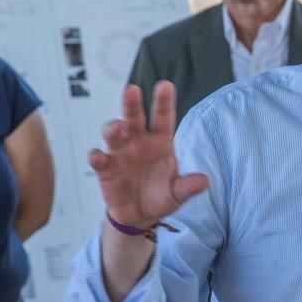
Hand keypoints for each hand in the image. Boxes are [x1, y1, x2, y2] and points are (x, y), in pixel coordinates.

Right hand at [89, 82, 208, 230]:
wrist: (139, 215)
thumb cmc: (160, 196)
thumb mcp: (177, 194)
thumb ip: (188, 186)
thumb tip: (204, 181)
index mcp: (160, 141)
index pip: (163, 118)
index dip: (163, 102)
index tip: (165, 86)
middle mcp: (138, 141)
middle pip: (134, 117)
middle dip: (132, 103)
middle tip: (132, 89)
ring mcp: (120, 153)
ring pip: (113, 133)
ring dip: (113, 127)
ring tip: (119, 126)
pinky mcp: (106, 168)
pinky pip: (99, 158)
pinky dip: (96, 156)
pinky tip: (98, 156)